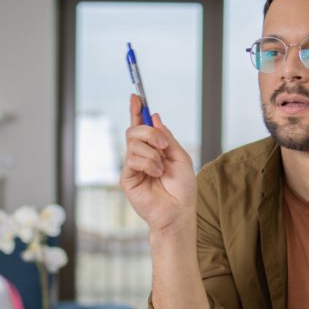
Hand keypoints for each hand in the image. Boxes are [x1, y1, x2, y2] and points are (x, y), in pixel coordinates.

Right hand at [120, 94, 196, 234]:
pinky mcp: (127, 178)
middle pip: (134, 130)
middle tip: (163, 145)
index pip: (141, 126)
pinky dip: (148, 164)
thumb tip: (155, 117)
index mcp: (154, 149)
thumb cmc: (182, 189)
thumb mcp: (180, 157)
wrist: (178, 212)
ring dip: (153, 154)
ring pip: (133, 143)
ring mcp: (132, 167)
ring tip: (161, 170)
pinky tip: (156, 175)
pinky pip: (132, 159)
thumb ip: (167, 138)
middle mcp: (141, 156)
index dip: (137, 111)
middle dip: (149, 132)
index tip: (136, 96)